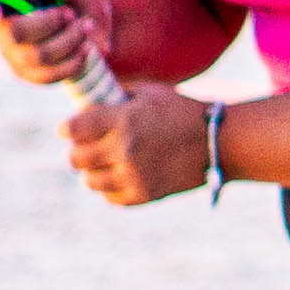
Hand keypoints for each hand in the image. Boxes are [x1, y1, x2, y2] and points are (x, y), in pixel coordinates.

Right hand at [0, 0, 112, 89]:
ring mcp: (13, 54)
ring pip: (37, 55)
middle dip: (49, 23)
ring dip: (70, 40)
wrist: (92, 23)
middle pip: (12, 33)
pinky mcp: (30, 74)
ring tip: (87, 26)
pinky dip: (75, 59)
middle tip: (71, 13)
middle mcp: (1, 28)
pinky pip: (50, 74)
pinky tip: (86, 46)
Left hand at [61, 82, 211, 206]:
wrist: (221, 141)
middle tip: (89, 147)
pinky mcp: (145, 194)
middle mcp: (124, 149)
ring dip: (94, 172)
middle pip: (76, 158)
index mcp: (123, 120)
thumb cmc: (185, 112)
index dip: (69, 128)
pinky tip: (120, 177)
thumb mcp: (151, 92)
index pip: (72, 129)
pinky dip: (111, 188)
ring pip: (90, 181)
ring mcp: (134, 175)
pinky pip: (110, 197)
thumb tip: (91, 102)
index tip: (73, 128)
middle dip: (80, 151)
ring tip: (105, 164)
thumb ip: (118, 95)